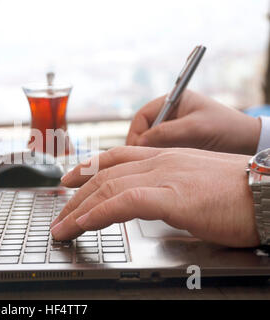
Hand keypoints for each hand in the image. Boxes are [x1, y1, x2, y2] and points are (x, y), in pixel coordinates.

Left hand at [50, 146, 259, 247]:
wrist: (269, 192)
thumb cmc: (239, 192)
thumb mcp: (194, 182)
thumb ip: (169, 185)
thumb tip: (152, 199)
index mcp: (165, 157)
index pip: (115, 157)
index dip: (87, 167)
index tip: (69, 179)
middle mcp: (160, 161)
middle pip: (104, 174)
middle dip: (76, 196)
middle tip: (60, 214)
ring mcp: (165, 176)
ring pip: (108, 187)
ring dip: (80, 210)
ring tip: (63, 228)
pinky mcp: (173, 196)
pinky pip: (124, 202)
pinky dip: (99, 213)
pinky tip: (84, 224)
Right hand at [126, 90, 260, 154]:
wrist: (249, 143)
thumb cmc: (226, 128)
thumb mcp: (195, 128)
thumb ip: (166, 132)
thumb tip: (139, 142)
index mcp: (174, 101)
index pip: (143, 115)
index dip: (136, 132)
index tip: (136, 149)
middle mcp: (171, 114)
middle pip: (143, 130)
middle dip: (140, 144)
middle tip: (140, 160)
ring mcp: (175, 130)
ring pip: (151, 142)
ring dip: (149, 153)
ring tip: (151, 165)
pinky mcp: (179, 144)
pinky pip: (161, 151)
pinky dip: (158, 158)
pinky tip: (162, 167)